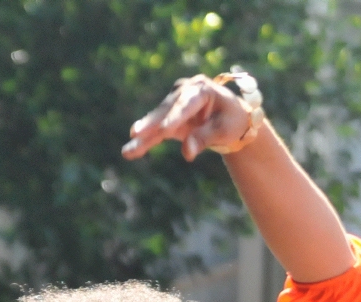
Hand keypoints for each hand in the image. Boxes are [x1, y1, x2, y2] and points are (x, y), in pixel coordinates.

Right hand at [123, 74, 257, 161]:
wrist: (231, 116)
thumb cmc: (231, 121)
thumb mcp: (224, 130)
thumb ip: (205, 138)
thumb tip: (187, 153)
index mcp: (202, 89)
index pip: (186, 105)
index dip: (175, 117)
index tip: (165, 130)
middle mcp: (184, 92)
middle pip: (166, 110)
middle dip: (151, 124)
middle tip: (136, 133)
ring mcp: (174, 103)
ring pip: (157, 121)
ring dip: (142, 136)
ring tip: (128, 149)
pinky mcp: (168, 117)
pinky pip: (155, 132)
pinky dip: (144, 142)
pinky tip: (129, 152)